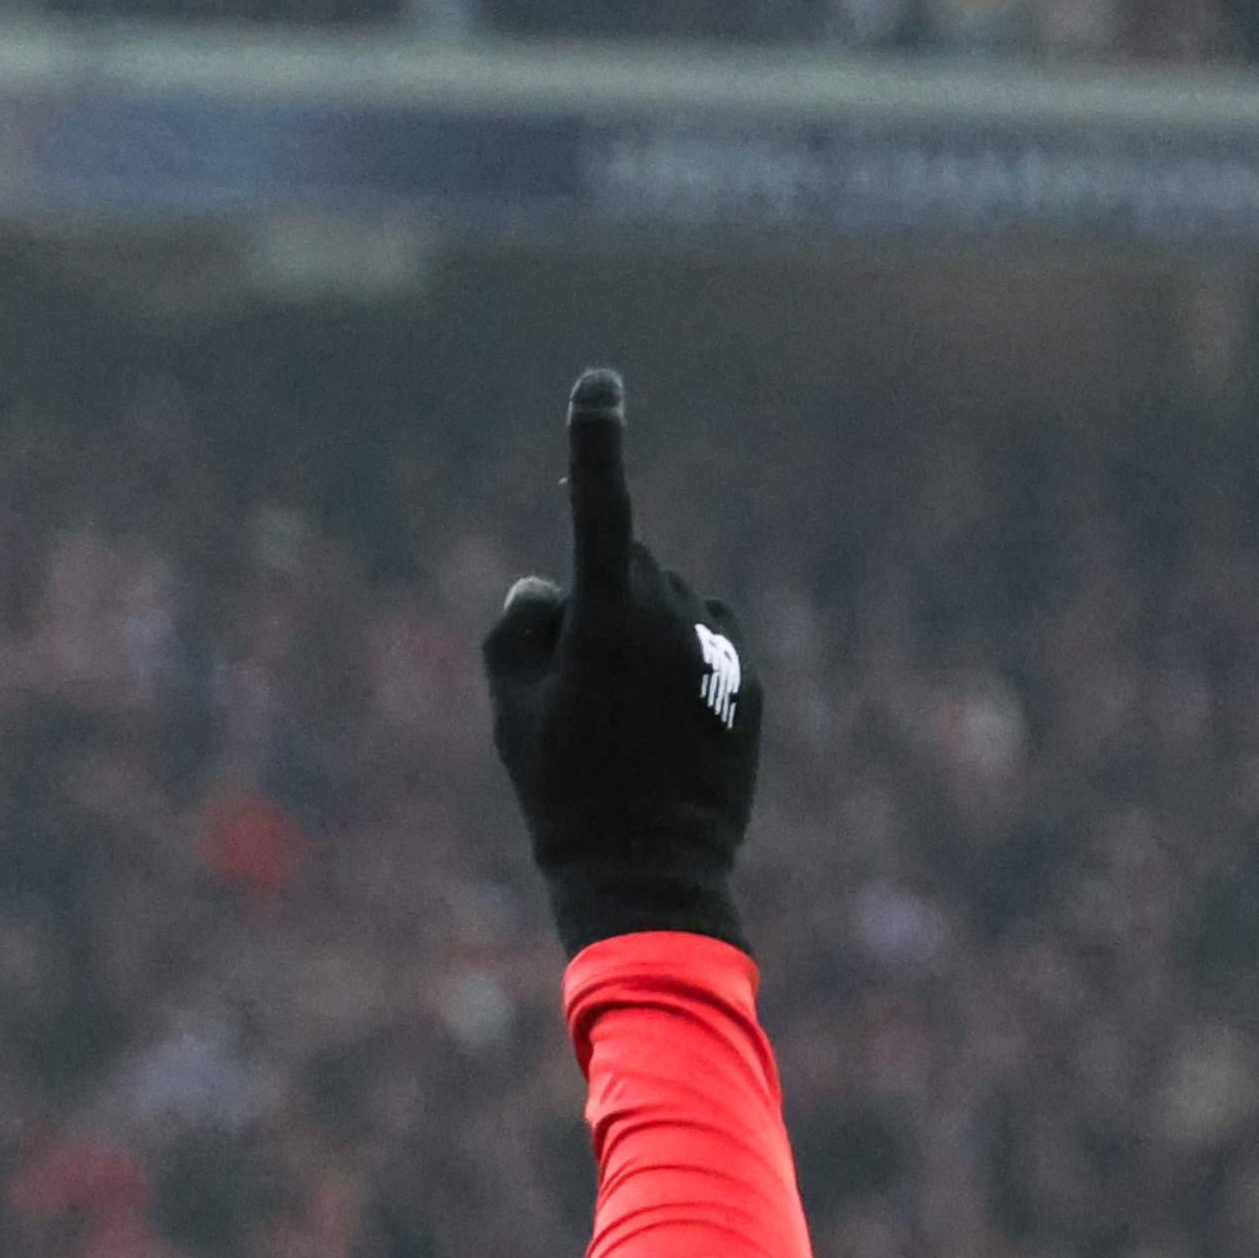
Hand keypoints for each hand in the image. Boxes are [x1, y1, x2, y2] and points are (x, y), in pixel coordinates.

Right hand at [482, 371, 765, 956]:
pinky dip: (680, 670)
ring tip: (623, 727)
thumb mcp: (509, 713)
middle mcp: (671, 616)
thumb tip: (548, 581)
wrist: (651, 875)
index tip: (599, 382)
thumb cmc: (564, 794)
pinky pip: (707, 645)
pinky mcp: (749, 683)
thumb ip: (516, 627)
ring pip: (669, 605)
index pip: (599, 507)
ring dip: (640, 636)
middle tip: (572, 692)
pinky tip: (665, 737)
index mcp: (606, 616)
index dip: (595, 440)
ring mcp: (719, 649)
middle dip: (598, 599)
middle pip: (628, 565)